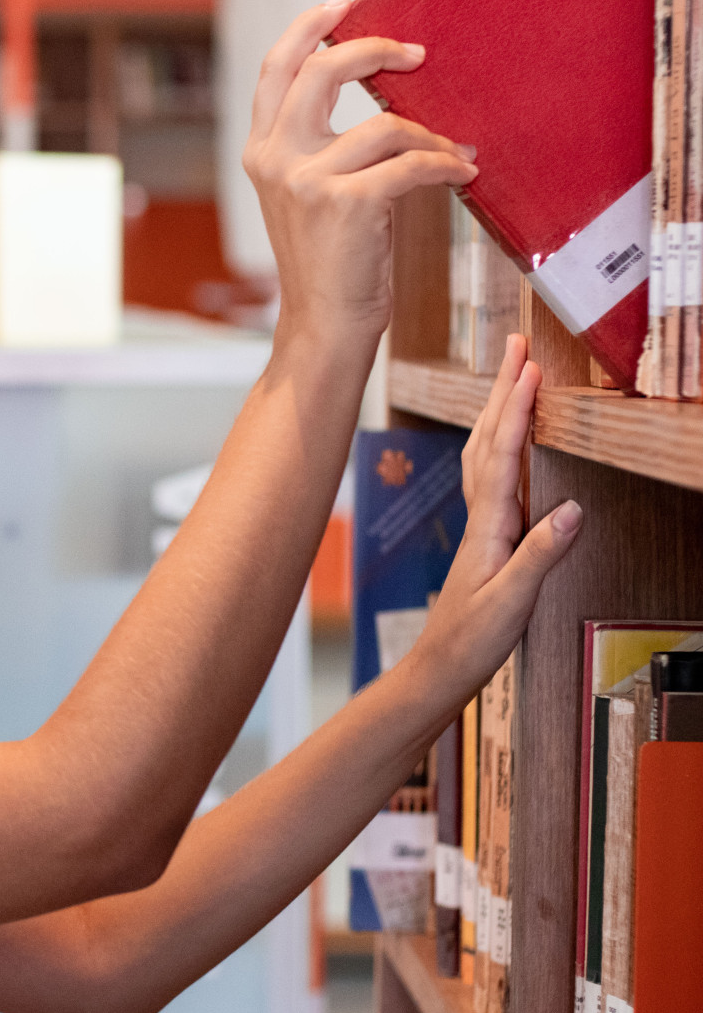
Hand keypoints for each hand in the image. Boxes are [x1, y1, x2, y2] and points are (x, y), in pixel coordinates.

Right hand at [242, 0, 479, 344]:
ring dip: (434, 137)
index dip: (308, 27)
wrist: (324, 323)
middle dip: (374, 50)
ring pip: (386, 126)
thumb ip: (320, 145)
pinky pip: (413, 163)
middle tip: (416, 54)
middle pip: (320, 71)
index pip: (276, 70)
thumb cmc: (329, 260)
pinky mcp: (348, 203)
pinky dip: (447, 165)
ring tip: (456, 154)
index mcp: (261, 152)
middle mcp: (275, 159)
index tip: (344, 2)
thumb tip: (382, 91)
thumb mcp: (308, 194)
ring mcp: (307, 181)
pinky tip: (463, 174)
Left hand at [418, 335, 580, 689]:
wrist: (440, 668)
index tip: (529, 369)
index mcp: (489, 527)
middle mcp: (481, 518)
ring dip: (500, 409)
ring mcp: (481, 525)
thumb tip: (573, 508)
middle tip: (516, 343)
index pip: (503, 456)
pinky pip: (492, 476)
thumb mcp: (512, 601)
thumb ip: (541, 555)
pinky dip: (500, 444)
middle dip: (504, 389)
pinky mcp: (485, 538)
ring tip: (513, 373)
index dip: (517, 411)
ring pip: (487, 453)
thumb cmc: (472, 640)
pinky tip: (506, 440)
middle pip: (490, 440)